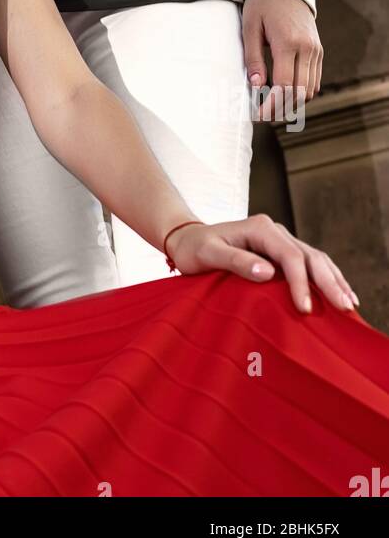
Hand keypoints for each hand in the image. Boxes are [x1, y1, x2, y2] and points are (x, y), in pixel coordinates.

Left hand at [166, 215, 358, 314]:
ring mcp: (279, 240)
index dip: (300, 282)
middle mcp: (274, 230)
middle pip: (310, 256)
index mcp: (260, 228)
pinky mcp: (280, 252)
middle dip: (329, 282)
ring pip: (315, 258)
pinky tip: (340, 291)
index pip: (290, 256)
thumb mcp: (208, 254)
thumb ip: (236, 261)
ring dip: (333, 280)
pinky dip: (327, 277)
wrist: (188, 240)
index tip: (304, 309)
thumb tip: (268, 273)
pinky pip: (309, 263)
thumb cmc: (195, 249)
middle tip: (344, 308)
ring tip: (349, 304)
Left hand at [242, 0, 321, 121]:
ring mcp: (316, 50)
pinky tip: (285, 94)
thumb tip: (256, 85)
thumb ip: (253, 57)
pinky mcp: (319, 51)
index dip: (272, 105)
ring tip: (273, 107)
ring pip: (310, 89)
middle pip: (300, 92)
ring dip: (294, 103)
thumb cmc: (263, 3)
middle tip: (265, 115)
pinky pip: (314, 80)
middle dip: (283, 109)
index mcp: (288, 43)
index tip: (259, 115)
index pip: (283, 85)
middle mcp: (307, 49)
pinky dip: (302, 91)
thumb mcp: (250, 26)